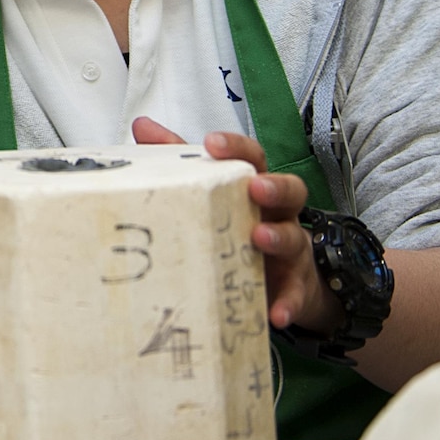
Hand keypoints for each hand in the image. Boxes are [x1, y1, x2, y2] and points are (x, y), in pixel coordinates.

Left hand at [132, 117, 345, 333]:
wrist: (284, 281)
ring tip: (259, 238)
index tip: (213, 143)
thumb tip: (143, 125)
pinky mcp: (294, 287)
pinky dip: (288, 303)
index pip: (253, 157)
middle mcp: (278, 214)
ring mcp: (290, 250)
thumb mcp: (212, 192)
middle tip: (255, 188)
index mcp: (255, 187)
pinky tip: (276, 314)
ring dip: (278, 237)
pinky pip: (295, 295)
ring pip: (294, 238)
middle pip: (290, 190)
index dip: (236, 148)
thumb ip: (181, 157)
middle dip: (274, 186)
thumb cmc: (241, 225)